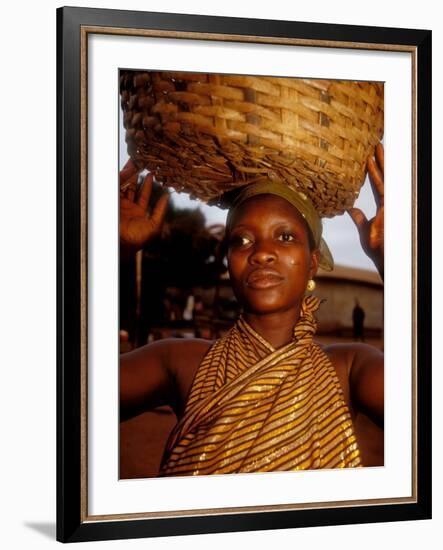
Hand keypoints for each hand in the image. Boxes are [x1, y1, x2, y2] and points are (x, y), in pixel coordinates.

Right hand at [120, 160, 168, 251]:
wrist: (123, 243)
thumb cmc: (139, 238)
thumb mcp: (155, 225)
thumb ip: (160, 210)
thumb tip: (167, 196)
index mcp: (138, 213)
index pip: (143, 196)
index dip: (147, 185)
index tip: (152, 174)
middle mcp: (128, 208)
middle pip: (132, 188)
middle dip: (137, 177)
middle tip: (143, 164)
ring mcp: (120, 204)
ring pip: (125, 185)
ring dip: (130, 174)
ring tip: (136, 163)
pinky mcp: (114, 201)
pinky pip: (119, 186)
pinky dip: (124, 177)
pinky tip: (130, 169)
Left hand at [348, 143, 383, 277]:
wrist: (384, 258)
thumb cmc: (377, 247)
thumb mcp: (365, 229)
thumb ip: (359, 218)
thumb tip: (350, 209)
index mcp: (383, 207)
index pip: (378, 184)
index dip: (375, 171)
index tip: (370, 158)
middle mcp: (389, 202)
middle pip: (384, 177)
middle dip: (381, 160)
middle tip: (376, 144)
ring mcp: (390, 203)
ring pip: (385, 177)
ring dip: (381, 161)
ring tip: (376, 146)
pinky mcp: (388, 206)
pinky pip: (382, 185)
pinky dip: (378, 172)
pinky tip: (372, 161)